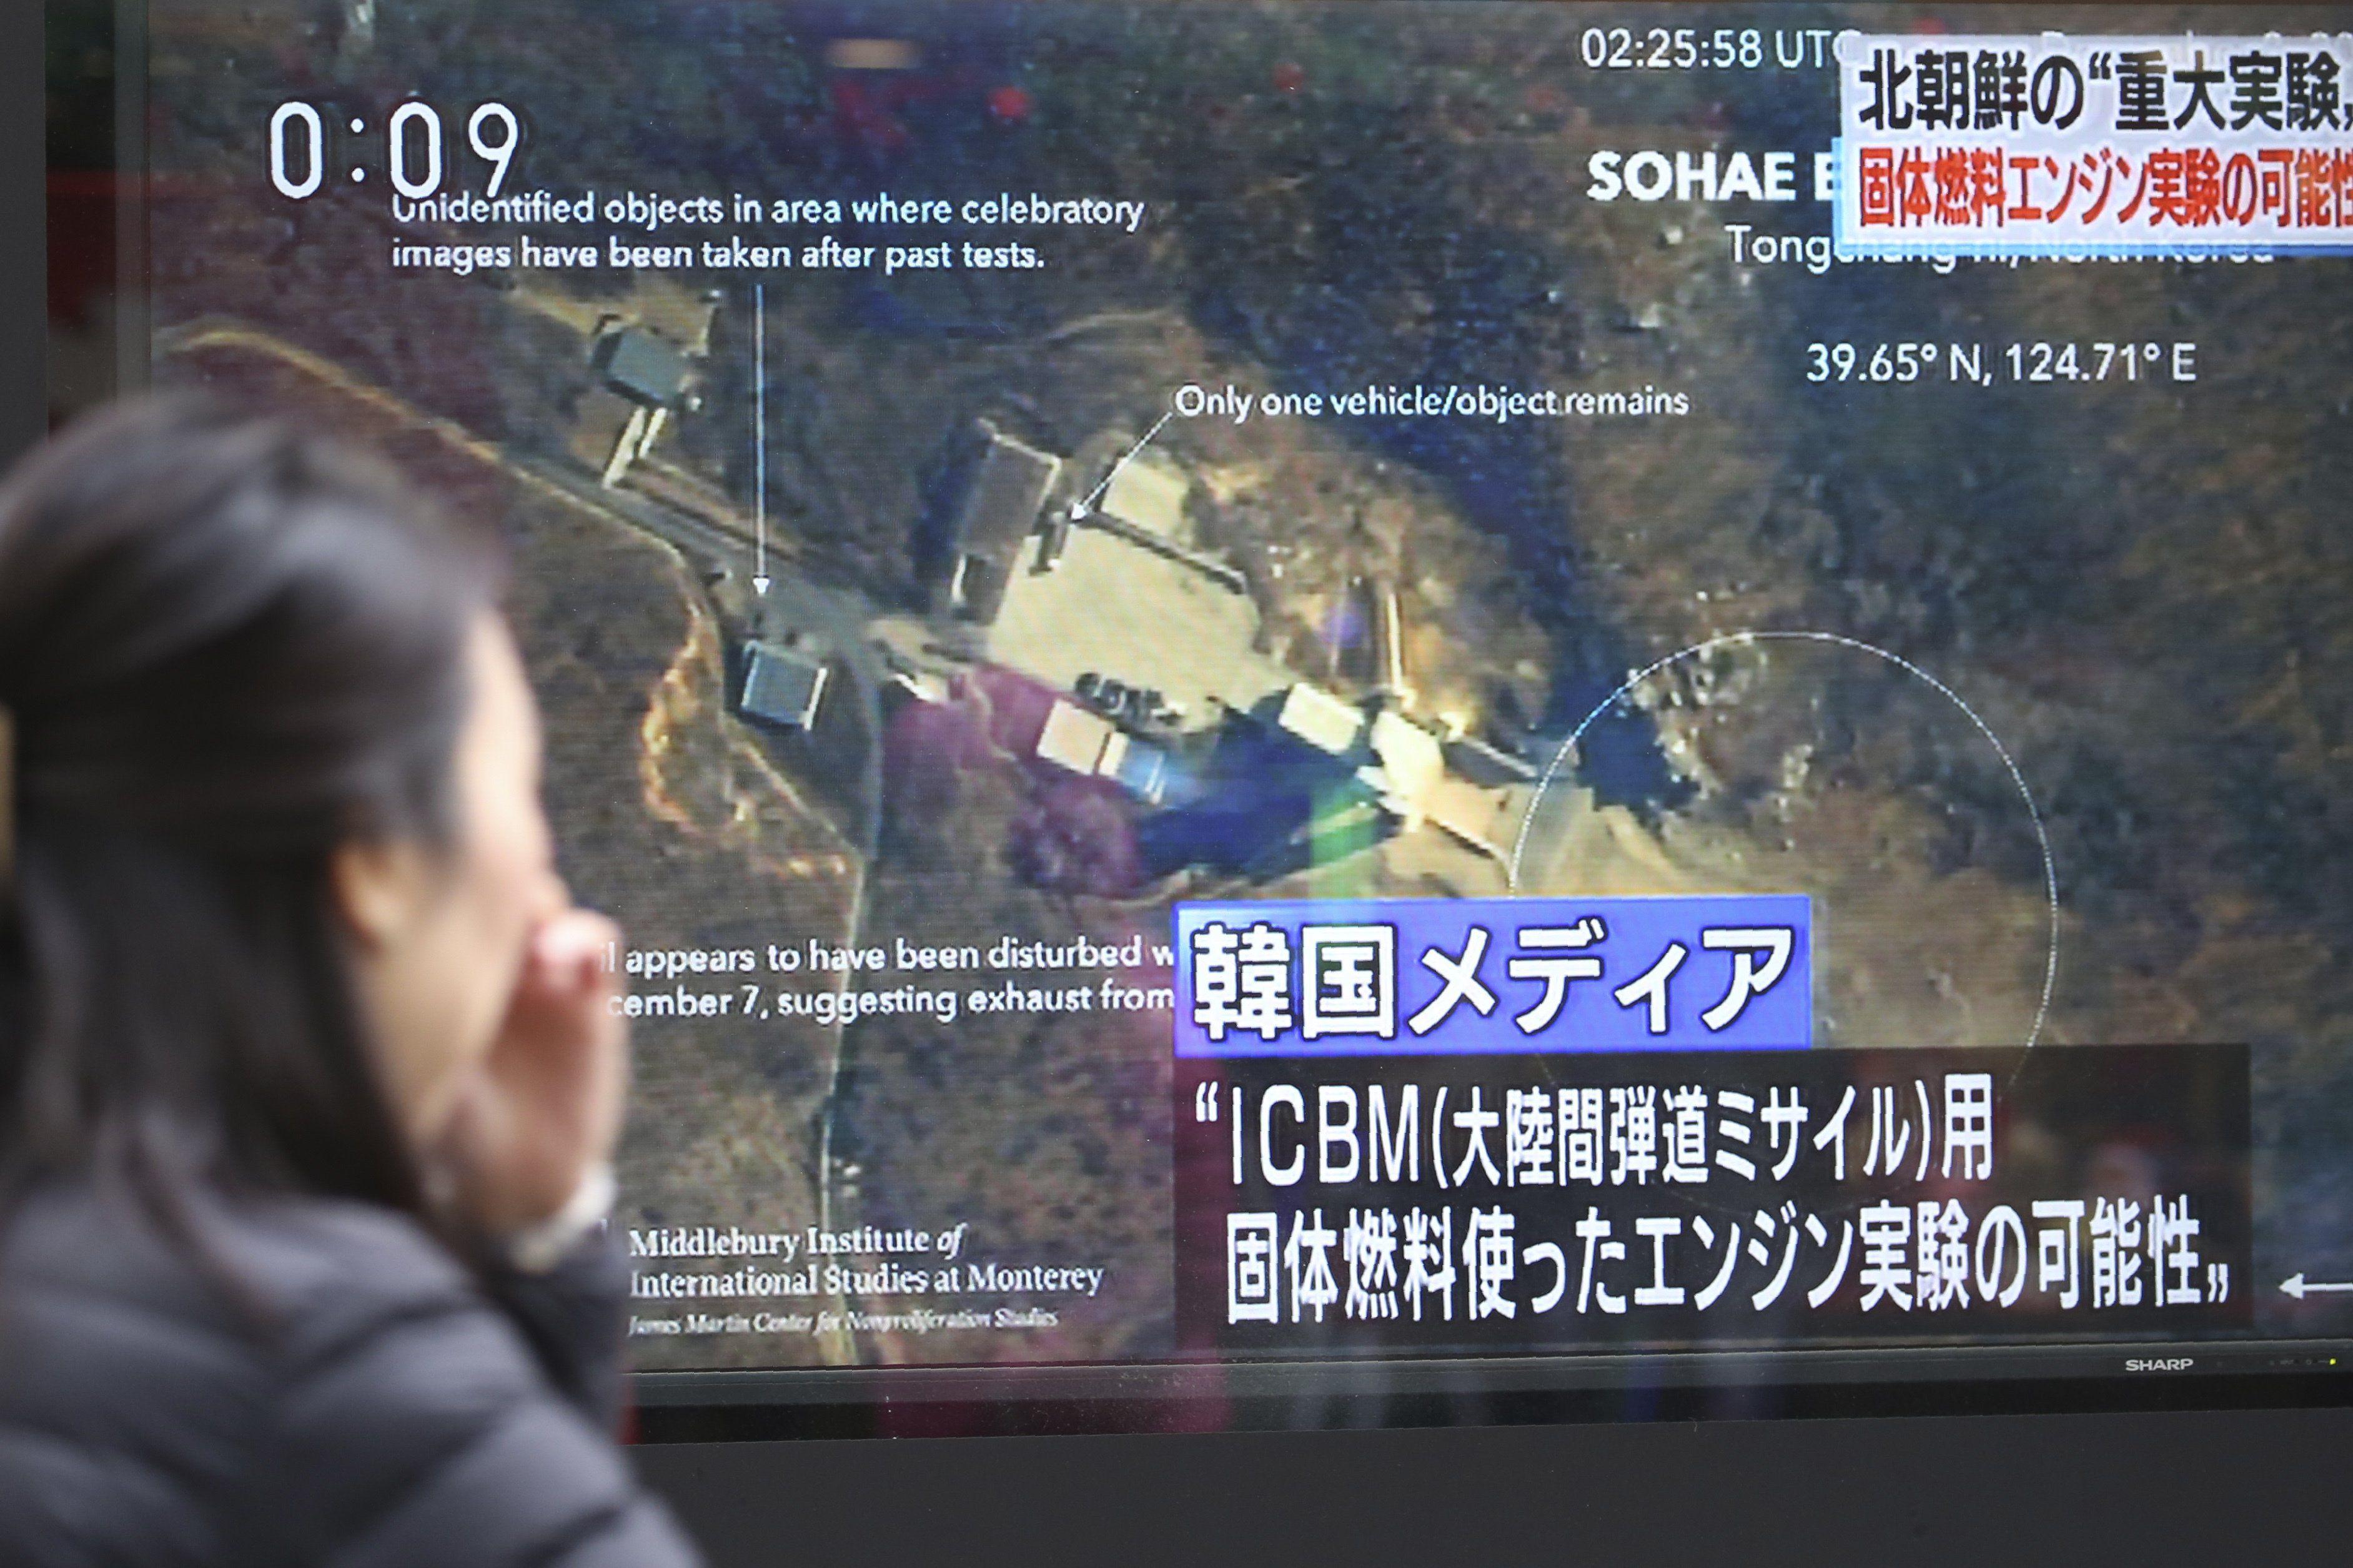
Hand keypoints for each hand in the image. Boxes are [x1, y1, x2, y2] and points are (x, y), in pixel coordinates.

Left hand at [431, 908, 627, 1239]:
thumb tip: (344, 995)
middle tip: (474, 899)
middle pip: (493, 887)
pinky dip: (581, 938)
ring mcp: (543, 973)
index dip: (428, 888)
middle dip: (485, 880)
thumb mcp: (413, 1081)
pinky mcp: (590, 997)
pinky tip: (556, 957)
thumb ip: (405, 1037)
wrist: (517, 1180)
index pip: (435, 903)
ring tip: (523, 940)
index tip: (414, 895)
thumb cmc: (449, 1132)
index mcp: (442, 973)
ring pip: (544, 902)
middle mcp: (493, 962)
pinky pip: (596, 945)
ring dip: (533, 903)